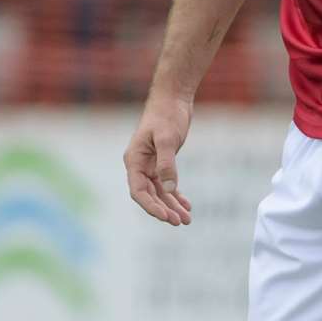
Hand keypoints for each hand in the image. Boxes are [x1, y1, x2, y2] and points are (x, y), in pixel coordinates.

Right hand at [123, 88, 193, 225]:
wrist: (173, 98)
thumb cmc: (166, 115)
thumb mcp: (167, 138)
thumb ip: (167, 164)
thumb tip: (168, 190)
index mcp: (134, 160)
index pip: (138, 191)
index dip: (151, 206)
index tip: (166, 217)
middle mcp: (139, 165)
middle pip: (149, 195)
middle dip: (164, 210)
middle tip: (180, 222)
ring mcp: (150, 164)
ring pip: (159, 192)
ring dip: (172, 206)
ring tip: (187, 220)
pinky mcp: (162, 161)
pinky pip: (166, 183)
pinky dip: (175, 194)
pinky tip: (187, 205)